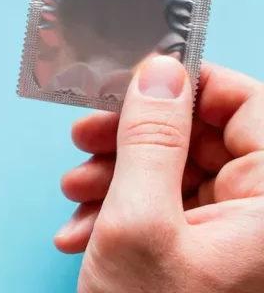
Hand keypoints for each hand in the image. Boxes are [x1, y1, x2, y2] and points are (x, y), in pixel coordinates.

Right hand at [54, 56, 263, 291]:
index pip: (248, 104)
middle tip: (84, 136)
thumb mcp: (139, 222)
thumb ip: (151, 138)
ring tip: (74, 191)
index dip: (189, 84)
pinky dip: (116, 208)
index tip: (133, 80)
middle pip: (198, 136)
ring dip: (114, 173)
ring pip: (170, 169)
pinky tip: (80, 229)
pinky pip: (158, 205)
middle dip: (133, 135)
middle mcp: (256, 213)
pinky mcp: (195, 249)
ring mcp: (225, 233)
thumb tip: (160, 70)